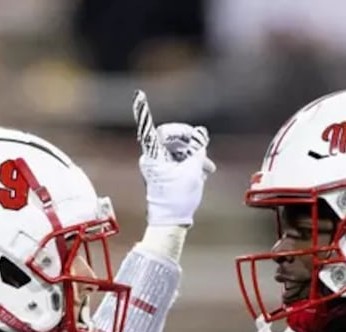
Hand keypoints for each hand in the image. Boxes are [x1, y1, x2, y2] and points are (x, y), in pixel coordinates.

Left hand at [133, 89, 213, 227]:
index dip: (145, 111)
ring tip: (206, 170)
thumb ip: (198, 149)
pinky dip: (190, 165)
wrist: (171, 222)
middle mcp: (152, 158)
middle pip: (174, 139)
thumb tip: (201, 135)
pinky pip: (178, 161)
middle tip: (204, 156)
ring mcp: (158, 166)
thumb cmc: (178, 198)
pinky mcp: (164, 174)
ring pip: (178, 151)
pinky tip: (201, 174)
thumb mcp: (193, 171)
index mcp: (154, 155)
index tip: (139, 95)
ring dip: (194, 157)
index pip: (154, 128)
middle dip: (191, 146)